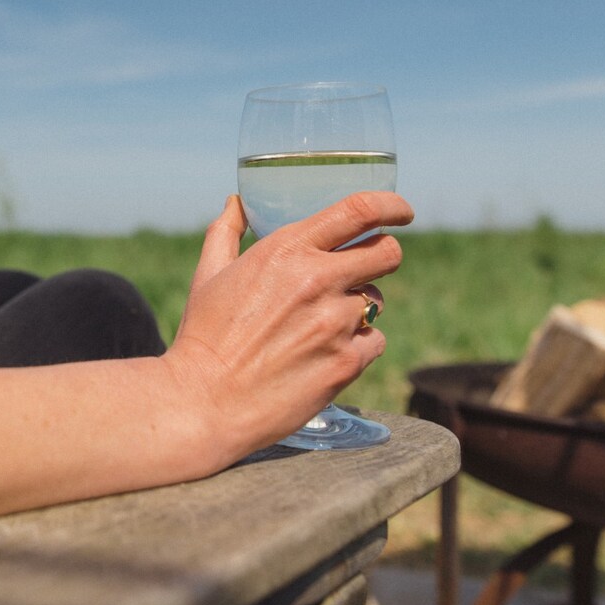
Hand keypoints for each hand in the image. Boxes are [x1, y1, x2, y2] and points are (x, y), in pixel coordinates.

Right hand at [164, 192, 413, 456]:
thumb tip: (237, 202)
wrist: (205, 402)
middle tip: (364, 269)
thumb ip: (226, 231)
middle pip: (388, 252)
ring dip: (358, 308)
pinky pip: (375, 342)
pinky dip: (357, 346)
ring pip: (377, 302)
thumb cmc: (203, 337)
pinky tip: (324, 354)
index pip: (360, 211)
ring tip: (321, 325)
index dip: (390, 206)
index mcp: (286, 250)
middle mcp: (318, 280)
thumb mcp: (208, 275)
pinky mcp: (347, 362)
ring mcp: (336, 323)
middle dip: (382, 255)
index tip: (400, 211)